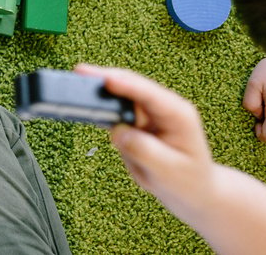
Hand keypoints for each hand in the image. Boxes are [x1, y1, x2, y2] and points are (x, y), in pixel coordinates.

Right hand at [75, 65, 216, 216]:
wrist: (191, 192)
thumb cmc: (187, 181)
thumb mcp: (169, 170)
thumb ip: (144, 150)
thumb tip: (118, 132)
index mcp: (178, 114)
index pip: (149, 94)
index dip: (127, 85)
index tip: (106, 80)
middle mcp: (162, 107)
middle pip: (130, 85)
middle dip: (104, 78)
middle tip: (79, 73)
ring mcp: (146, 112)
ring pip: (118, 94)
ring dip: (99, 89)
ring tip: (75, 84)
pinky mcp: (133, 120)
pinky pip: (112, 108)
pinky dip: (97, 105)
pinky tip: (82, 102)